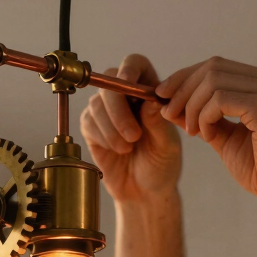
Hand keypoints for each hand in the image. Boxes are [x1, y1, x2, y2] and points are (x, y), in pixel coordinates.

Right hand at [80, 54, 181, 203]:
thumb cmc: (161, 165)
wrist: (144, 192)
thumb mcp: (167, 146)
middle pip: (110, 82)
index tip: (127, 81)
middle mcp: (125, 96)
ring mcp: (106, 110)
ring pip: (97, 104)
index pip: (135, 65)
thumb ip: (159, 124)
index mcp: (149, 91)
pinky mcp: (92, 127)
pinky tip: (116, 150)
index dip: (129, 69)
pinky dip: (103, 137)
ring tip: (127, 148)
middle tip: (133, 136)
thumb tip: (152, 102)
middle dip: (118, 109)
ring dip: (112, 128)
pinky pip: (89, 122)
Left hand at [156, 57, 256, 211]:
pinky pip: (220, 99)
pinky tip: (205, 134)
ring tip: (191, 132)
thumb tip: (169, 105)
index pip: (217, 66)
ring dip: (192, 106)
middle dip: (182, 89)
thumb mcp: (226, 139)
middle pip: (212, 66)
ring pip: (213, 81)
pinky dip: (204, 116)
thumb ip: (203, 119)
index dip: (184, 77)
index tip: (162, 96)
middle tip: (167, 113)